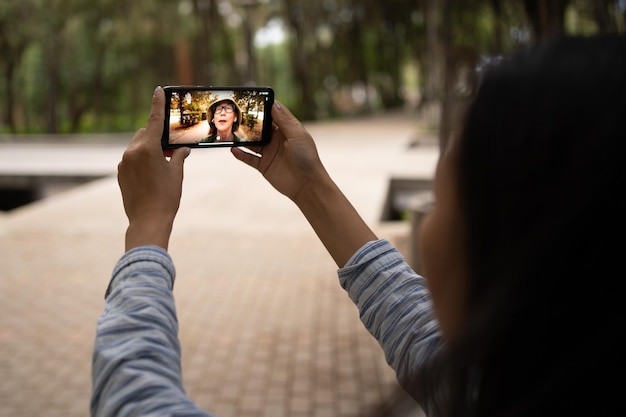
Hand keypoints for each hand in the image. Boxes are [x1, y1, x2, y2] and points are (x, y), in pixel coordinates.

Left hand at [117, 86, 190, 250]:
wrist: (148, 221)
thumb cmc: (166, 197)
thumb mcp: (177, 174)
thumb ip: (179, 156)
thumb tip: (182, 149)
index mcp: (148, 148)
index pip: (154, 120)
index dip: (157, 104)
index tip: (158, 90)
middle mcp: (132, 152)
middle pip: (144, 133)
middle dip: (156, 135)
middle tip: (170, 147)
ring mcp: (124, 162)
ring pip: (137, 146)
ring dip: (149, 149)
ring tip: (162, 165)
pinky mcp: (121, 173)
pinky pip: (132, 159)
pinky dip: (141, 160)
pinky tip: (152, 175)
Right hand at [232, 101, 376, 266]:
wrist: (307, 185)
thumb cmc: (306, 158)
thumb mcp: (297, 136)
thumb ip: (284, 120)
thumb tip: (274, 103)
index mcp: (287, 130)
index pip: (273, 114)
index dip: (264, 107)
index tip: (251, 99)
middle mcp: (277, 140)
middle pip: (260, 128)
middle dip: (249, 122)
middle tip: (235, 114)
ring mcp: (270, 153)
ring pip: (252, 142)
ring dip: (242, 138)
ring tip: (230, 131)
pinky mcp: (264, 166)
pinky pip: (249, 158)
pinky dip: (240, 154)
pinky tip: (233, 148)